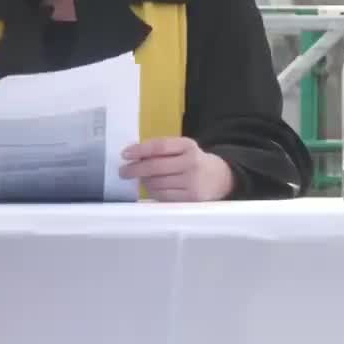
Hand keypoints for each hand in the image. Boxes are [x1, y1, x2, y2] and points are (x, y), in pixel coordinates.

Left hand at [119, 137, 233, 201]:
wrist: (220, 178)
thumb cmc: (193, 161)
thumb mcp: (182, 149)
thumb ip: (161, 149)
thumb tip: (132, 153)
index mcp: (188, 145)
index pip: (159, 146)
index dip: (140, 150)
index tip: (125, 154)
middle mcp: (191, 163)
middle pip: (155, 167)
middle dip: (135, 169)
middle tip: (123, 171)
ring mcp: (192, 182)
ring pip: (156, 183)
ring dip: (143, 181)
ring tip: (140, 179)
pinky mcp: (190, 198)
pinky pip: (163, 196)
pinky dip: (152, 192)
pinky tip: (151, 187)